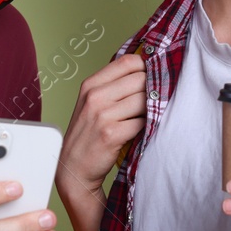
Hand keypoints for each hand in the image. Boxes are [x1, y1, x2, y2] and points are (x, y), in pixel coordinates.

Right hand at [57, 53, 145, 196]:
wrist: (74, 168)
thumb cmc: (88, 135)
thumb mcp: (92, 103)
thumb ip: (113, 86)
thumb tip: (147, 71)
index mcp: (90, 85)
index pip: (128, 61)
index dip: (147, 65)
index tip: (155, 75)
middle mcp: (95, 97)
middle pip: (140, 79)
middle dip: (153, 88)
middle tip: (156, 100)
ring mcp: (102, 115)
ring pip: (144, 100)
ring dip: (152, 108)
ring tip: (149, 116)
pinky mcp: (112, 134)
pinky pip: (143, 122)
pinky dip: (148, 125)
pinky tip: (143, 131)